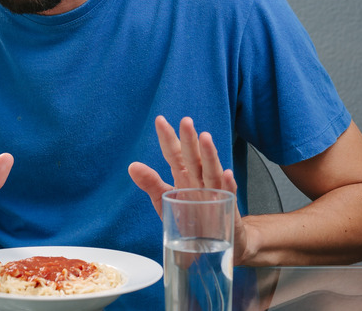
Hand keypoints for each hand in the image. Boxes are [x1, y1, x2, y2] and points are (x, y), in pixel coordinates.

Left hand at [128, 116, 247, 262]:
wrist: (214, 242)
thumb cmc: (191, 218)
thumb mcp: (165, 200)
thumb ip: (150, 183)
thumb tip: (132, 166)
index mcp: (183, 176)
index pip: (174, 153)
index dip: (167, 138)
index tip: (160, 121)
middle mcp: (199, 180)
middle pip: (193, 157)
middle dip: (189, 139)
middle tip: (185, 122)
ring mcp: (214, 192)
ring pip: (211, 171)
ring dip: (209, 154)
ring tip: (205, 138)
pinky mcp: (227, 208)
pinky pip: (229, 195)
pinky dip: (228, 185)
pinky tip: (227, 174)